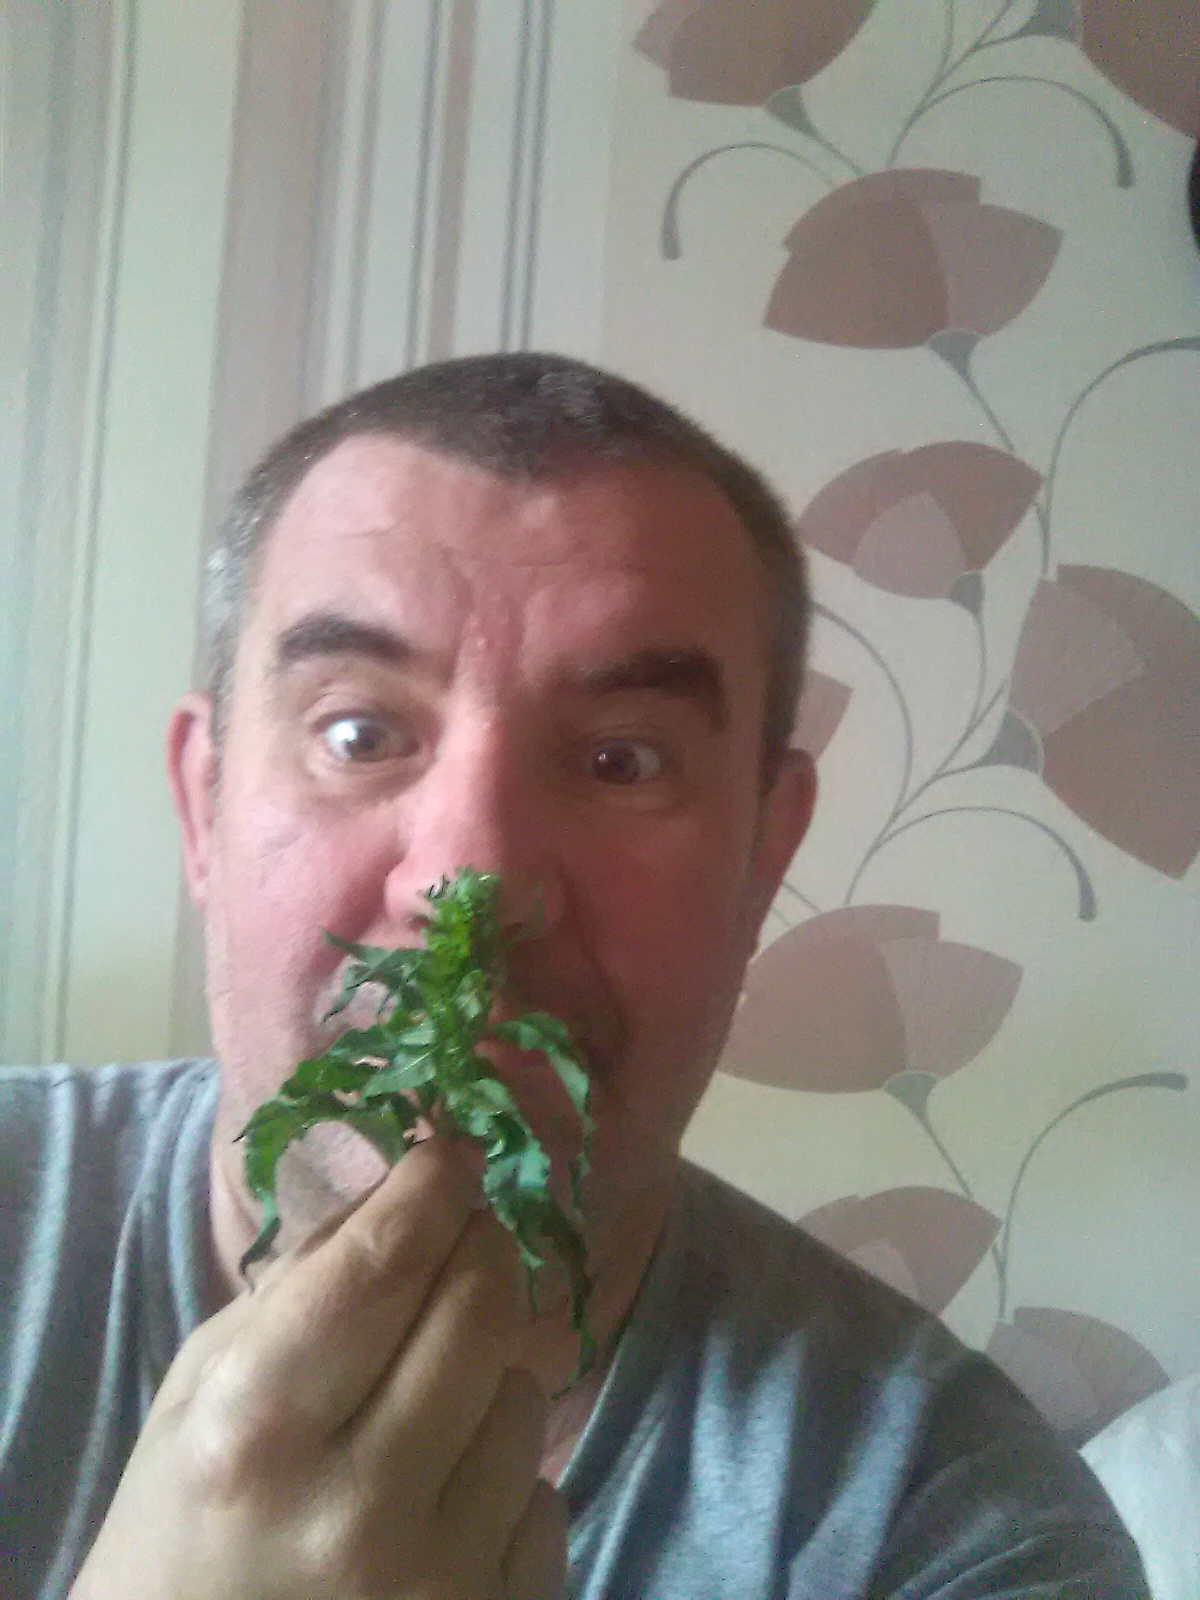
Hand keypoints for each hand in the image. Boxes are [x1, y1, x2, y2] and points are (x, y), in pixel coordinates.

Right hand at [71, 1141, 566, 1599]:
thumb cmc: (181, 1528)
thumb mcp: (200, 1394)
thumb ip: (298, 1287)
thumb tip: (404, 1188)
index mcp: (256, 1427)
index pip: (384, 1263)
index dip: (434, 1185)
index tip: (455, 1151)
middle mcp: (353, 1505)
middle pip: (480, 1310)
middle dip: (480, 1248)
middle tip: (464, 1239)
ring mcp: (433, 1576)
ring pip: (525, 1394)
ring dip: (490, 1373)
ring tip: (427, 1407)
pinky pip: (547, 1495)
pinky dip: (507, 1478)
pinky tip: (446, 1498)